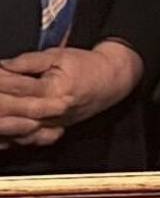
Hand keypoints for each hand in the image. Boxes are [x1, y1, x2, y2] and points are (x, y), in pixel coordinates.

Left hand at [0, 42, 142, 146]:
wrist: (110, 82)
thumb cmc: (85, 67)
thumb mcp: (59, 56)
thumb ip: (29, 61)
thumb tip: (3, 64)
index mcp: (54, 89)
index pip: (18, 85)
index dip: (0, 80)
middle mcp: (51, 112)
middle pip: (12, 109)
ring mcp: (50, 126)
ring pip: (15, 129)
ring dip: (1, 124)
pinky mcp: (49, 134)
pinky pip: (24, 141)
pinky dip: (8, 140)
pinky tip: (0, 137)